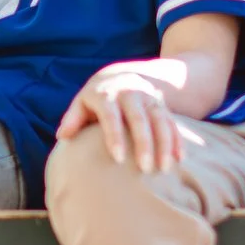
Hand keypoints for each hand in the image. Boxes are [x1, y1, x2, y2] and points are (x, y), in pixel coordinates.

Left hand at [58, 61, 187, 174]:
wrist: (122, 75)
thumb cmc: (96, 98)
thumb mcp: (82, 102)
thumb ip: (73, 118)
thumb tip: (63, 135)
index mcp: (107, 94)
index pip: (111, 115)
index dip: (114, 136)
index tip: (117, 158)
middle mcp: (130, 93)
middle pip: (139, 119)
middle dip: (144, 143)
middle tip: (145, 169)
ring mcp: (149, 99)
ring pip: (160, 120)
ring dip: (165, 143)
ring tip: (166, 168)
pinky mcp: (162, 106)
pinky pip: (172, 122)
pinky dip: (177, 140)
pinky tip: (181, 159)